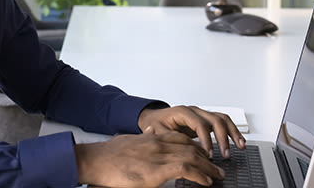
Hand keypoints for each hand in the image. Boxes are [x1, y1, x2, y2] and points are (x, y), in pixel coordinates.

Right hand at [75, 128, 224, 186]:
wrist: (96, 160)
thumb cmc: (108, 155)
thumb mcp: (128, 140)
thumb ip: (142, 137)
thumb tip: (150, 132)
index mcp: (151, 138)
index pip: (180, 138)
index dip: (195, 146)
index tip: (203, 154)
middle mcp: (158, 144)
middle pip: (191, 147)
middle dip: (206, 157)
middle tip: (217, 167)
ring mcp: (158, 156)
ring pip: (193, 156)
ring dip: (209, 168)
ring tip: (218, 175)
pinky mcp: (157, 170)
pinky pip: (186, 169)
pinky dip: (199, 175)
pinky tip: (206, 181)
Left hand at [138, 106, 245, 157]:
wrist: (152, 118)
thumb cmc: (155, 124)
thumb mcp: (158, 132)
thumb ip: (171, 140)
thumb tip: (184, 151)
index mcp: (182, 112)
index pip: (199, 124)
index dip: (206, 140)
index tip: (209, 154)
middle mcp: (194, 111)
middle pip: (215, 120)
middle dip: (222, 138)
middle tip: (225, 154)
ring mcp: (201, 114)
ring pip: (222, 119)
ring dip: (233, 133)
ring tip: (240, 147)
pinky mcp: (206, 120)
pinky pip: (222, 122)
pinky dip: (232, 131)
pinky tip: (238, 141)